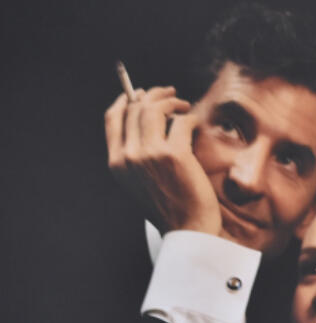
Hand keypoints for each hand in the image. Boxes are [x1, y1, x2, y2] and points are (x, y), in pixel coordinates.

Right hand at [104, 87, 220, 235]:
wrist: (188, 230)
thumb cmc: (170, 206)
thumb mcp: (141, 182)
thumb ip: (137, 155)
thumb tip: (147, 118)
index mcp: (116, 163)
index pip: (112, 119)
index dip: (125, 100)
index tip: (139, 93)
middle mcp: (128, 157)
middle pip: (134, 109)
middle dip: (153, 95)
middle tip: (171, 94)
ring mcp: (150, 155)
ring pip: (154, 109)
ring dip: (170, 101)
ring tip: (184, 106)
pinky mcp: (174, 155)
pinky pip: (181, 123)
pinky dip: (189, 118)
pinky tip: (195, 123)